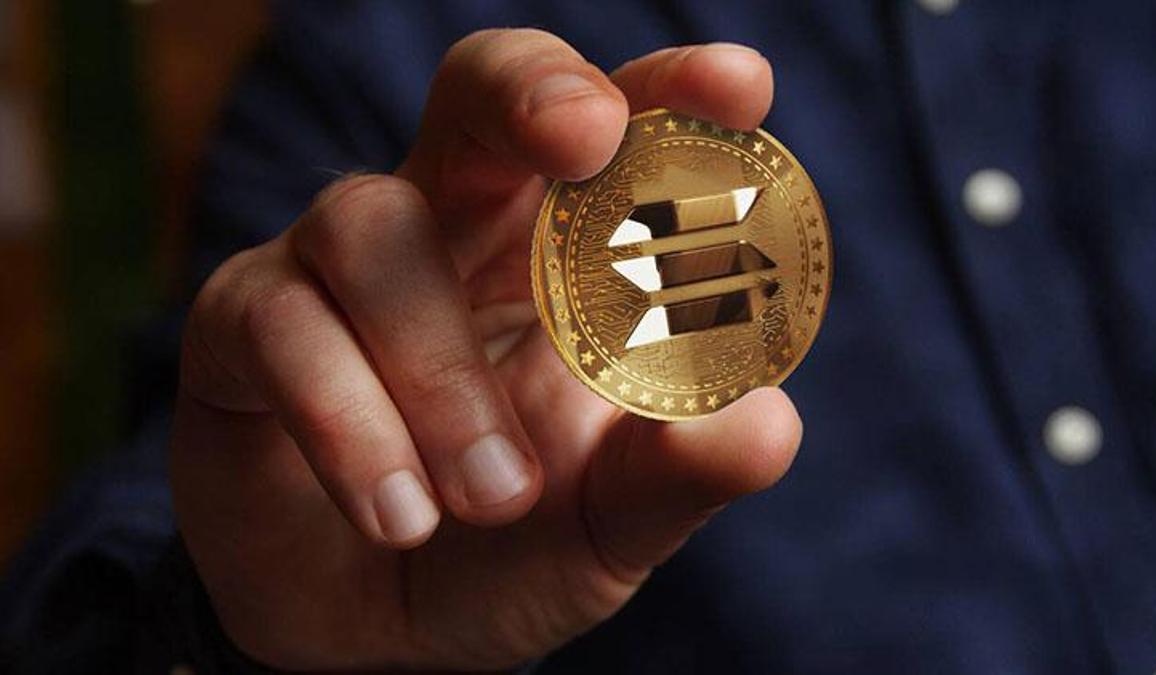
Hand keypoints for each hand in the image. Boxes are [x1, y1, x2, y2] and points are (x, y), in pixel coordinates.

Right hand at [171, 29, 799, 670]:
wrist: (372, 637)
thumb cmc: (506, 551)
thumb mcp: (609, 523)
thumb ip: (678, 476)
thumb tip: (768, 424)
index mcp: (557, 255)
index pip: (615, 136)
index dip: (668, 92)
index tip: (739, 86)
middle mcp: (449, 229)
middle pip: (477, 93)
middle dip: (530, 94)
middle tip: (583, 137)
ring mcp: (335, 265)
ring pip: (372, 227)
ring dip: (441, 371)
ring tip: (495, 500)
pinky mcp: (243, 325)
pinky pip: (280, 325)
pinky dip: (348, 422)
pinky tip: (399, 515)